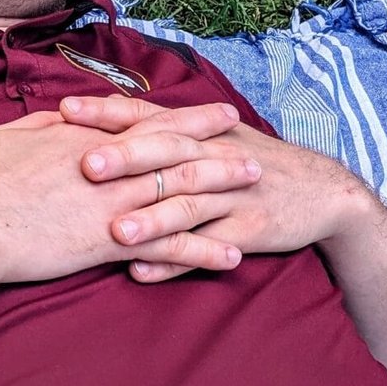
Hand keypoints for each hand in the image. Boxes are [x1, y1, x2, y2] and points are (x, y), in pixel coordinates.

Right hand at [0, 104, 261, 286]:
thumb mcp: (10, 138)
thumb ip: (44, 126)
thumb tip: (63, 117)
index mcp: (88, 138)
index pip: (152, 123)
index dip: (192, 118)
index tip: (222, 113)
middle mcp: (111, 166)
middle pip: (178, 153)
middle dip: (222, 153)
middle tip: (257, 154)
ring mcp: (115, 203)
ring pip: (183, 194)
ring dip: (224, 195)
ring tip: (256, 196)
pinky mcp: (112, 241)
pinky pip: (171, 247)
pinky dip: (204, 250)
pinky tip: (232, 256)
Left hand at [62, 93, 366, 280]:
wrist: (321, 191)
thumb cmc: (251, 163)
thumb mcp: (215, 138)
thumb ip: (163, 131)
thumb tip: (103, 119)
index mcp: (199, 132)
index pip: (147, 116)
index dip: (107, 113)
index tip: (64, 112)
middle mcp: (214, 158)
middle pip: (167, 155)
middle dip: (127, 159)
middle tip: (85, 166)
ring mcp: (233, 196)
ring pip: (188, 205)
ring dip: (151, 220)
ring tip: (114, 233)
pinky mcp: (249, 231)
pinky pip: (207, 248)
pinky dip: (175, 261)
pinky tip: (142, 273)